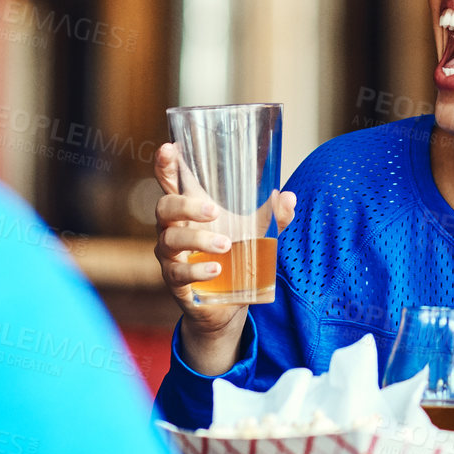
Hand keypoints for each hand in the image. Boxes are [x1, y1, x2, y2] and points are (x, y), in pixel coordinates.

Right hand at [153, 141, 296, 375]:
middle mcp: (172, 229)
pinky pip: (178, 273)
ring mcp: (170, 256)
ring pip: (170, 240)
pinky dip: (198, 270)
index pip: (170, 182)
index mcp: (188, 210)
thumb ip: (272, 215)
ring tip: (225, 245)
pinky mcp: (174, 281)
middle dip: (185, 205)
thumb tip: (289, 198)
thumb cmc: (234, 256)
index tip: (169, 148)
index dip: (165, 165)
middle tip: (213, 210)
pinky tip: (217, 270)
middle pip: (164, 207)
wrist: (225, 305)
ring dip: (198, 240)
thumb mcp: (256, 232)